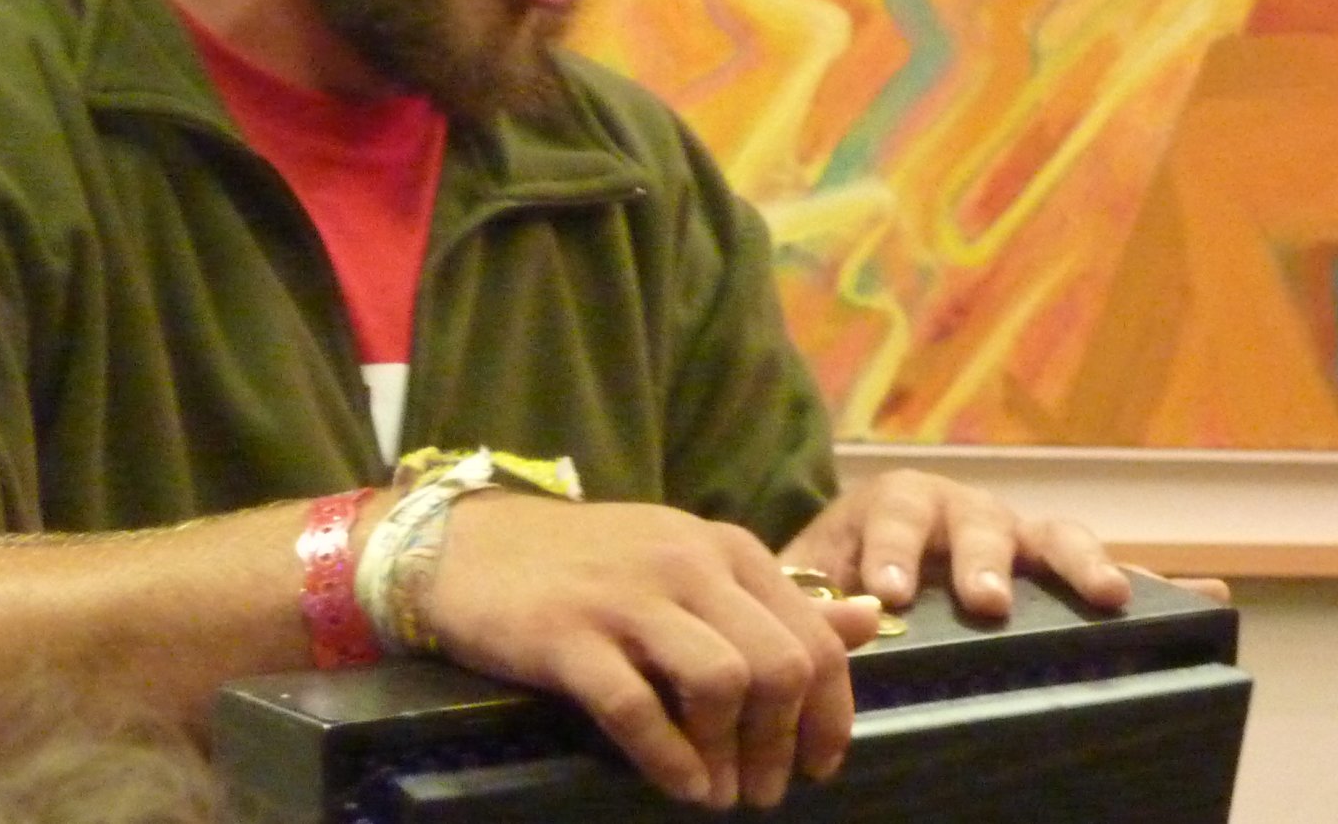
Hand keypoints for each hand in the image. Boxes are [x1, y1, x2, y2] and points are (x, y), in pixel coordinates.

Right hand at [422, 493, 882, 810]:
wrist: (467, 545)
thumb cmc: (586, 563)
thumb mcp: (688, 563)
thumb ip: (778, 597)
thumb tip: (870, 620)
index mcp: (724, 547)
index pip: (814, 636)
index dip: (830, 714)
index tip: (819, 764)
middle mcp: (685, 562)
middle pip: (779, 664)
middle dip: (785, 743)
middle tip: (767, 790)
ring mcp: (626, 597)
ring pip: (722, 682)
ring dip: (733, 755)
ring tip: (722, 792)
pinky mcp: (568, 635)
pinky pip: (636, 708)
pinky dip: (669, 759)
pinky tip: (681, 787)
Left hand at [778, 468, 1131, 618]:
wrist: (866, 568)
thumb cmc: (841, 574)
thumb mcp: (816, 578)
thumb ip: (814, 598)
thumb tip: (822, 627)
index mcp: (900, 503)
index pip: (895, 515)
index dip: (893, 550)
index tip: (889, 592)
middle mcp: (966, 511)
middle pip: (981, 525)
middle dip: (984, 562)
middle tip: (985, 603)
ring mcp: (1020, 539)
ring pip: (1054, 537)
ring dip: (1080, 563)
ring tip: (1107, 597)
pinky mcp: (1058, 571)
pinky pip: (1110, 573)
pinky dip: (1156, 583)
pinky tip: (1206, 595)